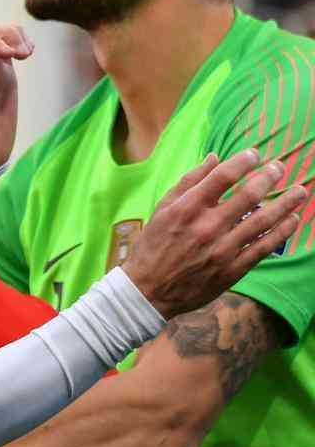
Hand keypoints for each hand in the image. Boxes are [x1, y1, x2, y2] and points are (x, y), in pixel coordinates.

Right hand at [124, 150, 307, 318]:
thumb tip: (214, 158)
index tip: (255, 155)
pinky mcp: (232, 269)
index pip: (223, 177)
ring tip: (300, 191)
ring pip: (263, 220)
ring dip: (286, 203)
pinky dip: (282, 232)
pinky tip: (292, 220)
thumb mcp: (161, 210)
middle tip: (280, 167)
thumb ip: (188, 183)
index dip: (244, 161)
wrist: (147, 291)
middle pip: (249, 195)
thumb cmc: (152, 247)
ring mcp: (222, 249)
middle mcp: (207, 227)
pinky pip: (264, 247)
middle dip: (269, 176)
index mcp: (187, 209)